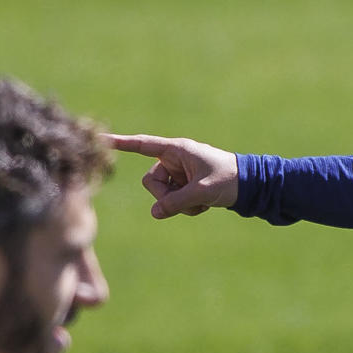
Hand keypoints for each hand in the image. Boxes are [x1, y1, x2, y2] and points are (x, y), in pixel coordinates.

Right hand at [109, 133, 239, 218]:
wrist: (252, 185)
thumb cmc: (230, 180)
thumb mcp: (203, 192)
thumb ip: (177, 202)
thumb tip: (155, 213)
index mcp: (177, 150)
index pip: (143, 145)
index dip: (121, 144)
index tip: (100, 139)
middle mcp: (174, 160)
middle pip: (150, 182)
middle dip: (166, 196)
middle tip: (189, 200)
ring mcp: (179, 174)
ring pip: (162, 195)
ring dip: (180, 205)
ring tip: (202, 203)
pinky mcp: (184, 186)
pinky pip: (173, 201)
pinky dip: (187, 207)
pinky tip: (204, 205)